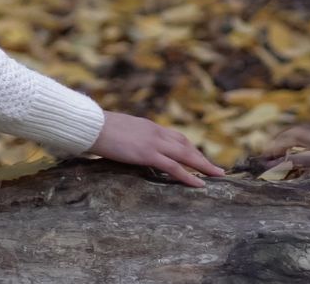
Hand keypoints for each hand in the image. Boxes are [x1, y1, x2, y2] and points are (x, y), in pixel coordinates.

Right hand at [88, 111, 228, 187]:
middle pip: (185, 145)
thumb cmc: (99, 129)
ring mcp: (153, 143)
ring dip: (203, 165)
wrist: (92, 125)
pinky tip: (200, 184)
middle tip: (215, 168)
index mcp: (149, 126)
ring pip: (186, 155)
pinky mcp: (148, 154)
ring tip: (217, 175)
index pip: (175, 136)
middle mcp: (156, 132)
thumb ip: (131, 137)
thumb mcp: (120, 130)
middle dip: (201, 157)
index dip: (189, 147)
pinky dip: (189, 176)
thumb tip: (130, 144)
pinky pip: (174, 167)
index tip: (198, 155)